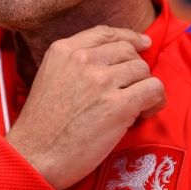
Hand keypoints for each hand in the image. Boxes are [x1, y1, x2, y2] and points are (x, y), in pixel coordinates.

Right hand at [5, 25, 165, 189]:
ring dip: (145, 87)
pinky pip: (153, 89)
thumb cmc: (41, 125)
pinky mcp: (118, 105)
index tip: (142, 43)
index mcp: (63, 50)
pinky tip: (146, 112)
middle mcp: (83, 59)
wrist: (34, 156)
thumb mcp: (50, 76)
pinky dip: (156, 100)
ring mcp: (101, 81)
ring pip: (143, 70)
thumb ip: (75, 63)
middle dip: (135, 70)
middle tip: (133, 90)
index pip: (105, 33)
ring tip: (138, 106)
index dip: (129, 37)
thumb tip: (113, 62)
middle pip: (127, 51)